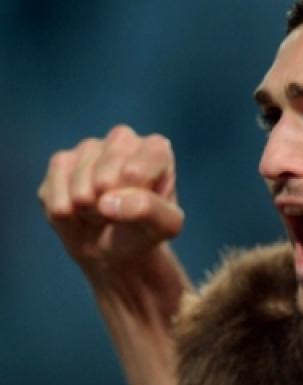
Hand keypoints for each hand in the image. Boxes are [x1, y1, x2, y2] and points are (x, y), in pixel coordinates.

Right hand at [38, 125, 183, 268]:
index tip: (141, 208)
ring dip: (89, 213)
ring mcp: (89, 147)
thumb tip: (108, 201)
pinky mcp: (61, 161)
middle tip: (119, 214)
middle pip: (105, 180)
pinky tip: (79, 211)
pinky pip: (54, 194)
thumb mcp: (165, 226)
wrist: (114, 246)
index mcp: (156, 149)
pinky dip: (67, 214)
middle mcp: (123, 139)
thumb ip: (150, 210)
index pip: (135, 172)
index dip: (132, 200)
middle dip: (110, 209)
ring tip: (101, 212)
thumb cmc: (145, 229)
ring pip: (80, 189)